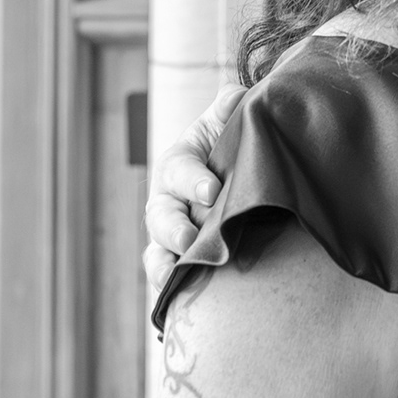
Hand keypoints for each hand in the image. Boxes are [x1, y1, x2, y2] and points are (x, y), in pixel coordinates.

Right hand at [142, 83, 244, 289]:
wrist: (240, 173)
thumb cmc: (232, 145)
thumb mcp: (229, 122)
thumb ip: (231, 107)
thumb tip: (234, 98)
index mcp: (179, 162)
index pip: (180, 170)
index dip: (194, 180)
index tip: (212, 191)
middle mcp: (167, 198)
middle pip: (162, 215)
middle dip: (174, 228)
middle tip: (192, 237)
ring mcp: (170, 230)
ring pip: (157, 248)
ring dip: (165, 262)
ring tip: (176, 274)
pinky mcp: (179, 255)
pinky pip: (165, 272)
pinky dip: (167, 285)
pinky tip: (175, 299)